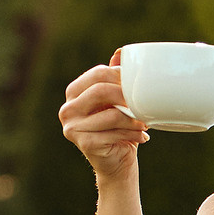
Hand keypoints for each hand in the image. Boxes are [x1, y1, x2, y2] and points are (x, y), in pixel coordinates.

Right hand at [58, 50, 147, 185]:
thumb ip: (115, 78)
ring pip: (111, 114)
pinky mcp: (83, 143)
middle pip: (101, 90)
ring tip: (145, 123)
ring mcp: (72, 127)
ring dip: (134, 118)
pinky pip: (114, 132)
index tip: (139, 85)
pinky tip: (142, 137)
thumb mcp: (117, 100)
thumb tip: (121, 52)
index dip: (122, 76)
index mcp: (74, 92)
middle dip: (127, 96)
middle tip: (144, 103)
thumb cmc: (118, 128)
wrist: (116, 163)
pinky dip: (132, 133)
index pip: (98, 74)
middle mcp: (67, 108)